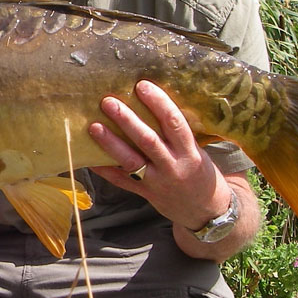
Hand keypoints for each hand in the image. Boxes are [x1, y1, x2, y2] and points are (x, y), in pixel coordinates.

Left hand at [87, 80, 233, 231]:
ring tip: (94, 126)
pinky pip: (122, 182)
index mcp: (190, 151)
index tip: (142, 85)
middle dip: (127, 120)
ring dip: (111, 143)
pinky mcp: (146, 194)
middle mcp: (173, 166)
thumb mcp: (198, 151)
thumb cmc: (201, 173)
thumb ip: (178, 134)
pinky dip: (105, 170)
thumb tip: (154, 103)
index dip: (158, 103)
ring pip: (131, 161)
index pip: (174, 123)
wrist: (207, 212)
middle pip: (148, 140)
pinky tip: (89, 159)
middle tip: (108, 102)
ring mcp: (158, 182)